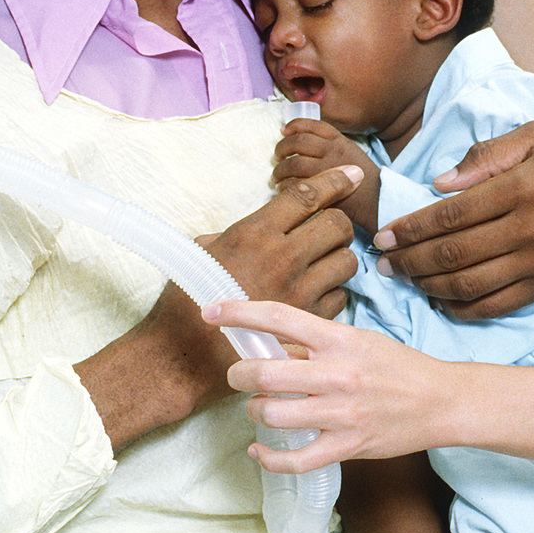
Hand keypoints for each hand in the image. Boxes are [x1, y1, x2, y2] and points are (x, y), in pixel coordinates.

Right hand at [74, 165, 361, 451]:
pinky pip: (341, 296)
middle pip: (337, 224)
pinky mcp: (308, 322)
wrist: (181, 358)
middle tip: (328, 233)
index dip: (335, 180)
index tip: (352, 174)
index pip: (307, 195)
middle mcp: (281, 257)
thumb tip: (260, 224)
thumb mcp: (203, 251)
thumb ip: (238, 232)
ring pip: (347, 260)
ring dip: (339, 258)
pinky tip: (315, 296)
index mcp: (254, 233)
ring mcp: (298, 291)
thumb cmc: (184, 302)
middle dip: (338, 224)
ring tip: (323, 265)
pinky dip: (333, 293)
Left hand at [210, 299, 454, 472]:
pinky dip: (267, 457)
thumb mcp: (358, 341)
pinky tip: (258, 449)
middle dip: (238, 374)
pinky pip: (294, 459)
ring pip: (272, 414)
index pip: (279, 317)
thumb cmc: (399, 367)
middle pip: (265, 373)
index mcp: (340, 339)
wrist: (442, 401)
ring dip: (253, 411)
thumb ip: (314, 344)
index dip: (238, 313)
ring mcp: (342, 413)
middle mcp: (338, 374)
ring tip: (258, 407)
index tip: (212, 311)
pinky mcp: (347, 446)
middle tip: (238, 375)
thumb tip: (268, 344)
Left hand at [273, 119, 380, 232]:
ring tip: (276, 176)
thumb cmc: (362, 177)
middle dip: (281, 148)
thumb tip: (299, 141)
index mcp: (339, 140)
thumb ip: (330, 145)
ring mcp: (327, 170)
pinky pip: (295, 185)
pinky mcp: (323, 189)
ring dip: (279, 170)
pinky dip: (284, 187)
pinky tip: (283, 189)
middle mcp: (332, 151)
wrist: (377, 199)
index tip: (283, 131)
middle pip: (297, 142)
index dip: (293, 126)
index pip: (311, 125)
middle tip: (277, 156)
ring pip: (293, 164)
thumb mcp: (350, 152)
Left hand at [370, 122, 533, 318]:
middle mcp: (525, 230)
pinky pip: (494, 307)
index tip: (384, 234)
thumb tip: (441, 183)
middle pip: (452, 253)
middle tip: (382, 262)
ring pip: (468, 284)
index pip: (451, 214)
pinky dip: (461, 309)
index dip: (411, 227)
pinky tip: (439, 301)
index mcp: (520, 189)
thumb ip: (488, 153)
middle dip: (409, 260)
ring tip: (404, 279)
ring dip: (427, 286)